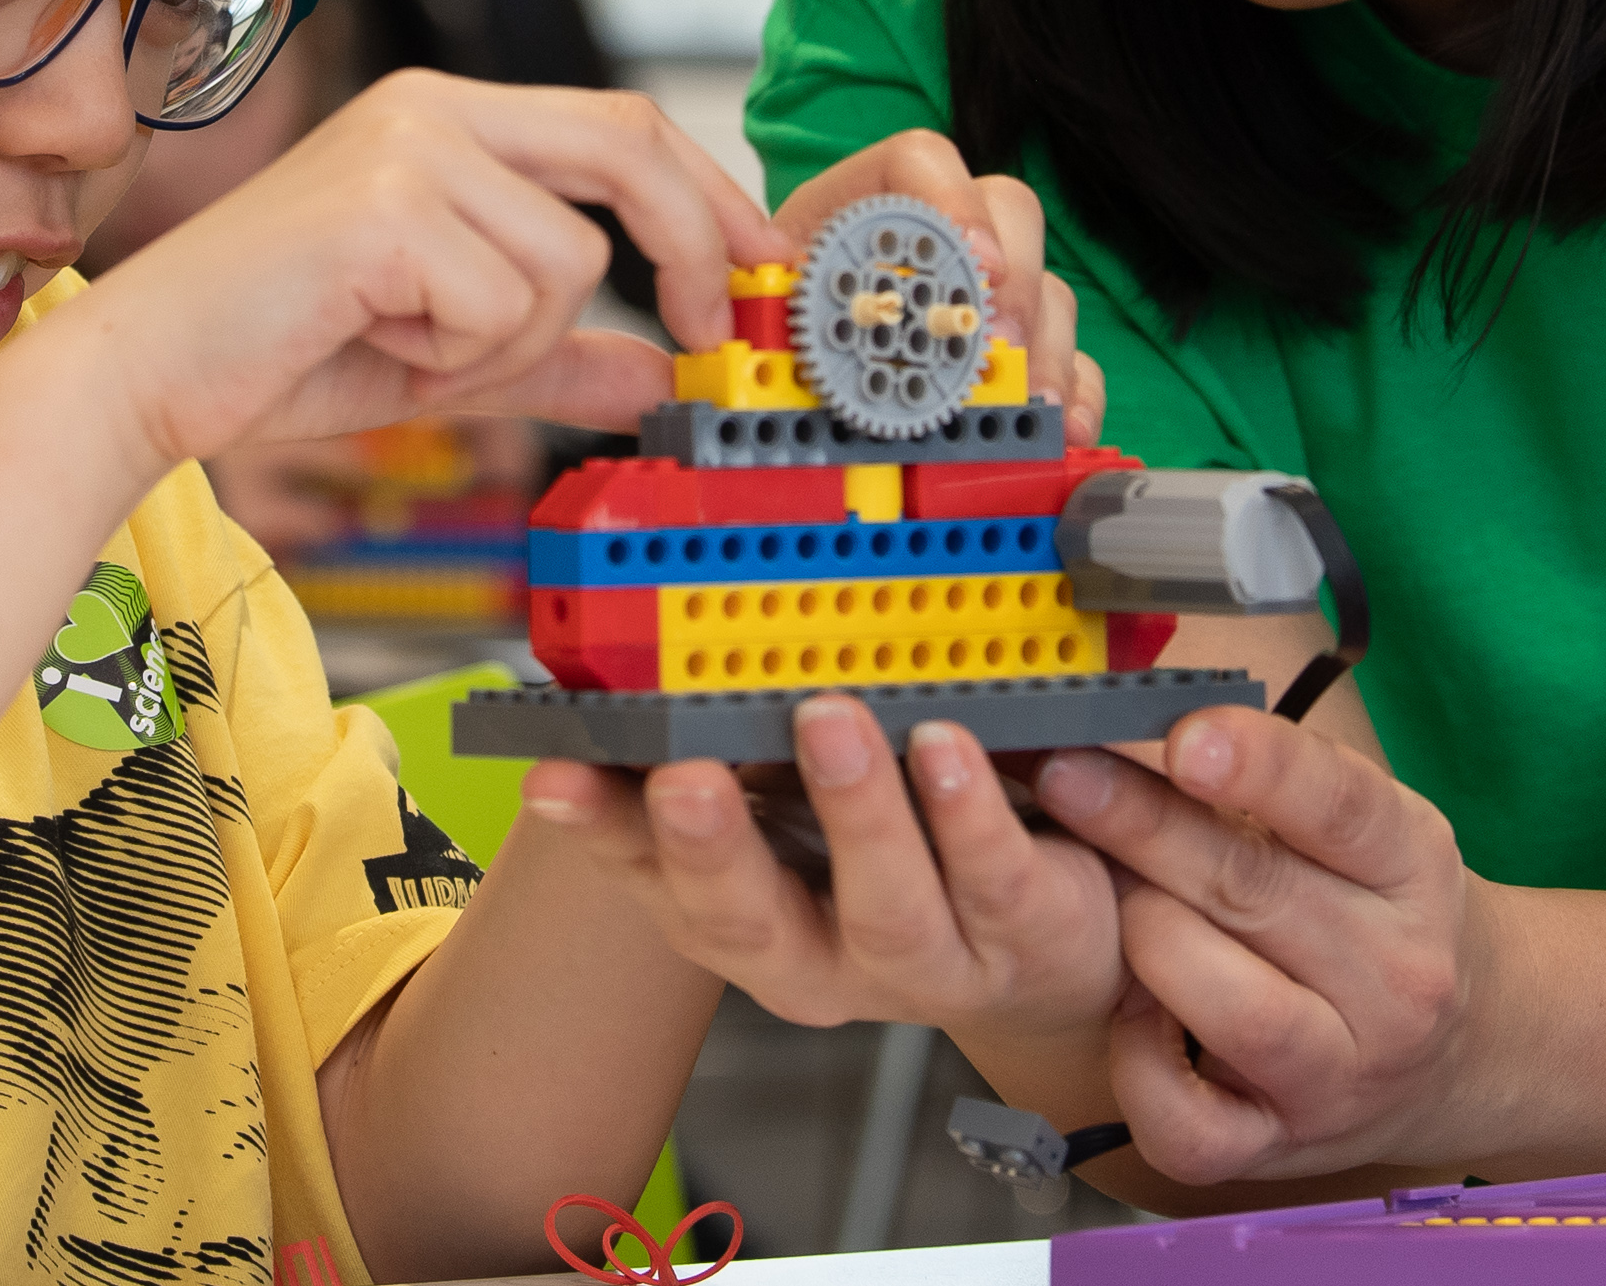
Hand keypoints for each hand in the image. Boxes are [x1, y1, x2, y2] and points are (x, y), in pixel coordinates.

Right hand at [33, 71, 788, 466]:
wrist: (143, 377)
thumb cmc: (277, 355)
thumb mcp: (448, 361)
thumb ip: (552, 358)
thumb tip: (659, 376)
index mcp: (448, 120)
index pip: (620, 125)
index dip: (708, 195)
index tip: (760, 270)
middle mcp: (433, 111)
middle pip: (627, 145)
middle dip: (695, 242)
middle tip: (714, 332)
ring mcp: (408, 150)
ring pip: (564, 261)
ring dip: (507, 343)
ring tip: (408, 348)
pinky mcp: (384, 208)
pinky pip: (501, 304)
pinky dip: (454, 355)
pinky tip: (371, 342)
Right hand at [523, 694, 1128, 1047]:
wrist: (1050, 949)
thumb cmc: (906, 853)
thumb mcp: (802, 801)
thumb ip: (734, 742)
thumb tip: (651, 644)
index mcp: (742, 913)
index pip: (652, 873)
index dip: (600, 827)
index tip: (555, 773)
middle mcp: (816, 957)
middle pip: (747, 925)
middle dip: (710, 849)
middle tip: (685, 776)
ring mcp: (921, 960)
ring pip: (883, 908)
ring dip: (854, 814)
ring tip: (830, 720)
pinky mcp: (1019, 935)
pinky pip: (992, 878)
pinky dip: (965, 812)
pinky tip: (944, 746)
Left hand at [776, 129, 1105, 443]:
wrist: (775, 386)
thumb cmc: (769, 337)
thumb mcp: (757, 317)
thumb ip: (767, 314)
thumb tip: (772, 337)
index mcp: (863, 207)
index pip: (920, 160)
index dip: (951, 199)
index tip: (971, 261)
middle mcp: (937, 239)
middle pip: (1009, 211)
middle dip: (1015, 281)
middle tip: (1001, 345)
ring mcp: (985, 295)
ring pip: (1048, 288)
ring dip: (1047, 348)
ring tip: (1033, 404)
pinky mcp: (1016, 354)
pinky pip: (1070, 359)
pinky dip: (1074, 394)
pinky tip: (1067, 428)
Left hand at [1034, 706, 1481, 1183]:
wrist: (1471, 1047)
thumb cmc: (1380, 911)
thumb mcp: (1365, 827)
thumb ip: (1274, 777)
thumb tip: (1138, 720)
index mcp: (1413, 868)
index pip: (1342, 806)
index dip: (1259, 767)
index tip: (1186, 737)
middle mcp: (1393, 973)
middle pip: (1253, 889)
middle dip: (1141, 824)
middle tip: (1063, 773)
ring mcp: (1341, 1070)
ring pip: (1223, 1002)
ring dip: (1146, 935)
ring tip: (1115, 899)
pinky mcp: (1283, 1144)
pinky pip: (1184, 1122)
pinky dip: (1135, 1066)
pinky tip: (1132, 1015)